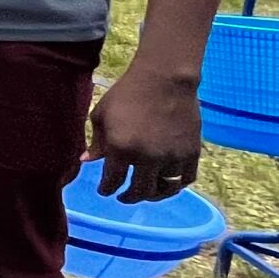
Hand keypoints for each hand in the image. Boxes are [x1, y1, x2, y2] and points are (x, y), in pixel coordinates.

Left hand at [91, 68, 201, 202]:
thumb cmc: (127, 94)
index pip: (113, 181)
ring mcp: (172, 157)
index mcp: (121, 149)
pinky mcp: (192, 152)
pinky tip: (166, 183)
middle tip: (123, 197)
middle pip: (139, 191)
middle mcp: (148, 158)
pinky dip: (175, 185)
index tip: (104, 190)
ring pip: (164, 189)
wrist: (165, 79)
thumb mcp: (101, 115)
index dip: (106, 189)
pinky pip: (185, 179)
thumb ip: (95, 141)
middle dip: (128, 198)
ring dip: (153, 195)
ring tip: (146, 193)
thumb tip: (86, 161)